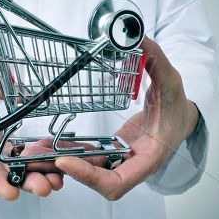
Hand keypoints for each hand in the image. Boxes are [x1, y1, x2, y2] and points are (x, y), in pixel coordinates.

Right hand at [0, 77, 63, 200]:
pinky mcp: (17, 155)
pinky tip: (58, 170)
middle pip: (7, 175)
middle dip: (26, 182)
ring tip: (56, 181)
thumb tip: (19, 91)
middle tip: (43, 187)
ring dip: (40, 177)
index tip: (10, 192)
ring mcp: (4, 159)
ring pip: (22, 172)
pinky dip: (44, 167)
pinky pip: (31, 163)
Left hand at [55, 38, 198, 199]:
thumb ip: (157, 62)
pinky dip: (73, 152)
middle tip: (40, 158)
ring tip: (37, 151)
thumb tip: (139, 37)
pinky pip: (90, 156)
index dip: (89, 176)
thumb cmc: (178, 107)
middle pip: (97, 181)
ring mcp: (122, 159)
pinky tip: (53, 143)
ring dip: (64, 163)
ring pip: (90, 170)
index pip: (116, 181)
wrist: (180, 117)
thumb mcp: (171, 83)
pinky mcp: (113, 151)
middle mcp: (133, 164)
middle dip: (69, 172)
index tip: (65, 161)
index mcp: (149, 158)